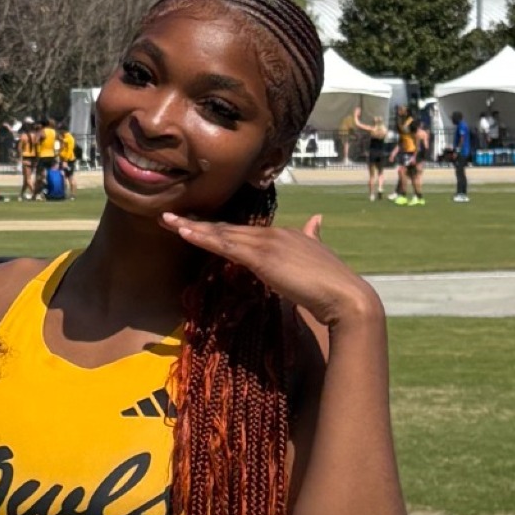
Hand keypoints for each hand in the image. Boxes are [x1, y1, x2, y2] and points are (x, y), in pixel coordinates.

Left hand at [160, 213, 381, 327]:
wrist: (346, 297)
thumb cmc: (332, 286)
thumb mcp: (317, 257)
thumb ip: (312, 238)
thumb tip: (315, 220)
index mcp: (285, 235)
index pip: (243, 232)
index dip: (218, 229)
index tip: (195, 224)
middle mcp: (274, 234)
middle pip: (228, 228)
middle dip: (198, 223)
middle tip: (169, 217)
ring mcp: (268, 243)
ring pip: (223, 234)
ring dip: (193, 228)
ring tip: (168, 222)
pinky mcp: (262, 257)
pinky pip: (226, 246)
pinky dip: (203, 238)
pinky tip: (185, 233)